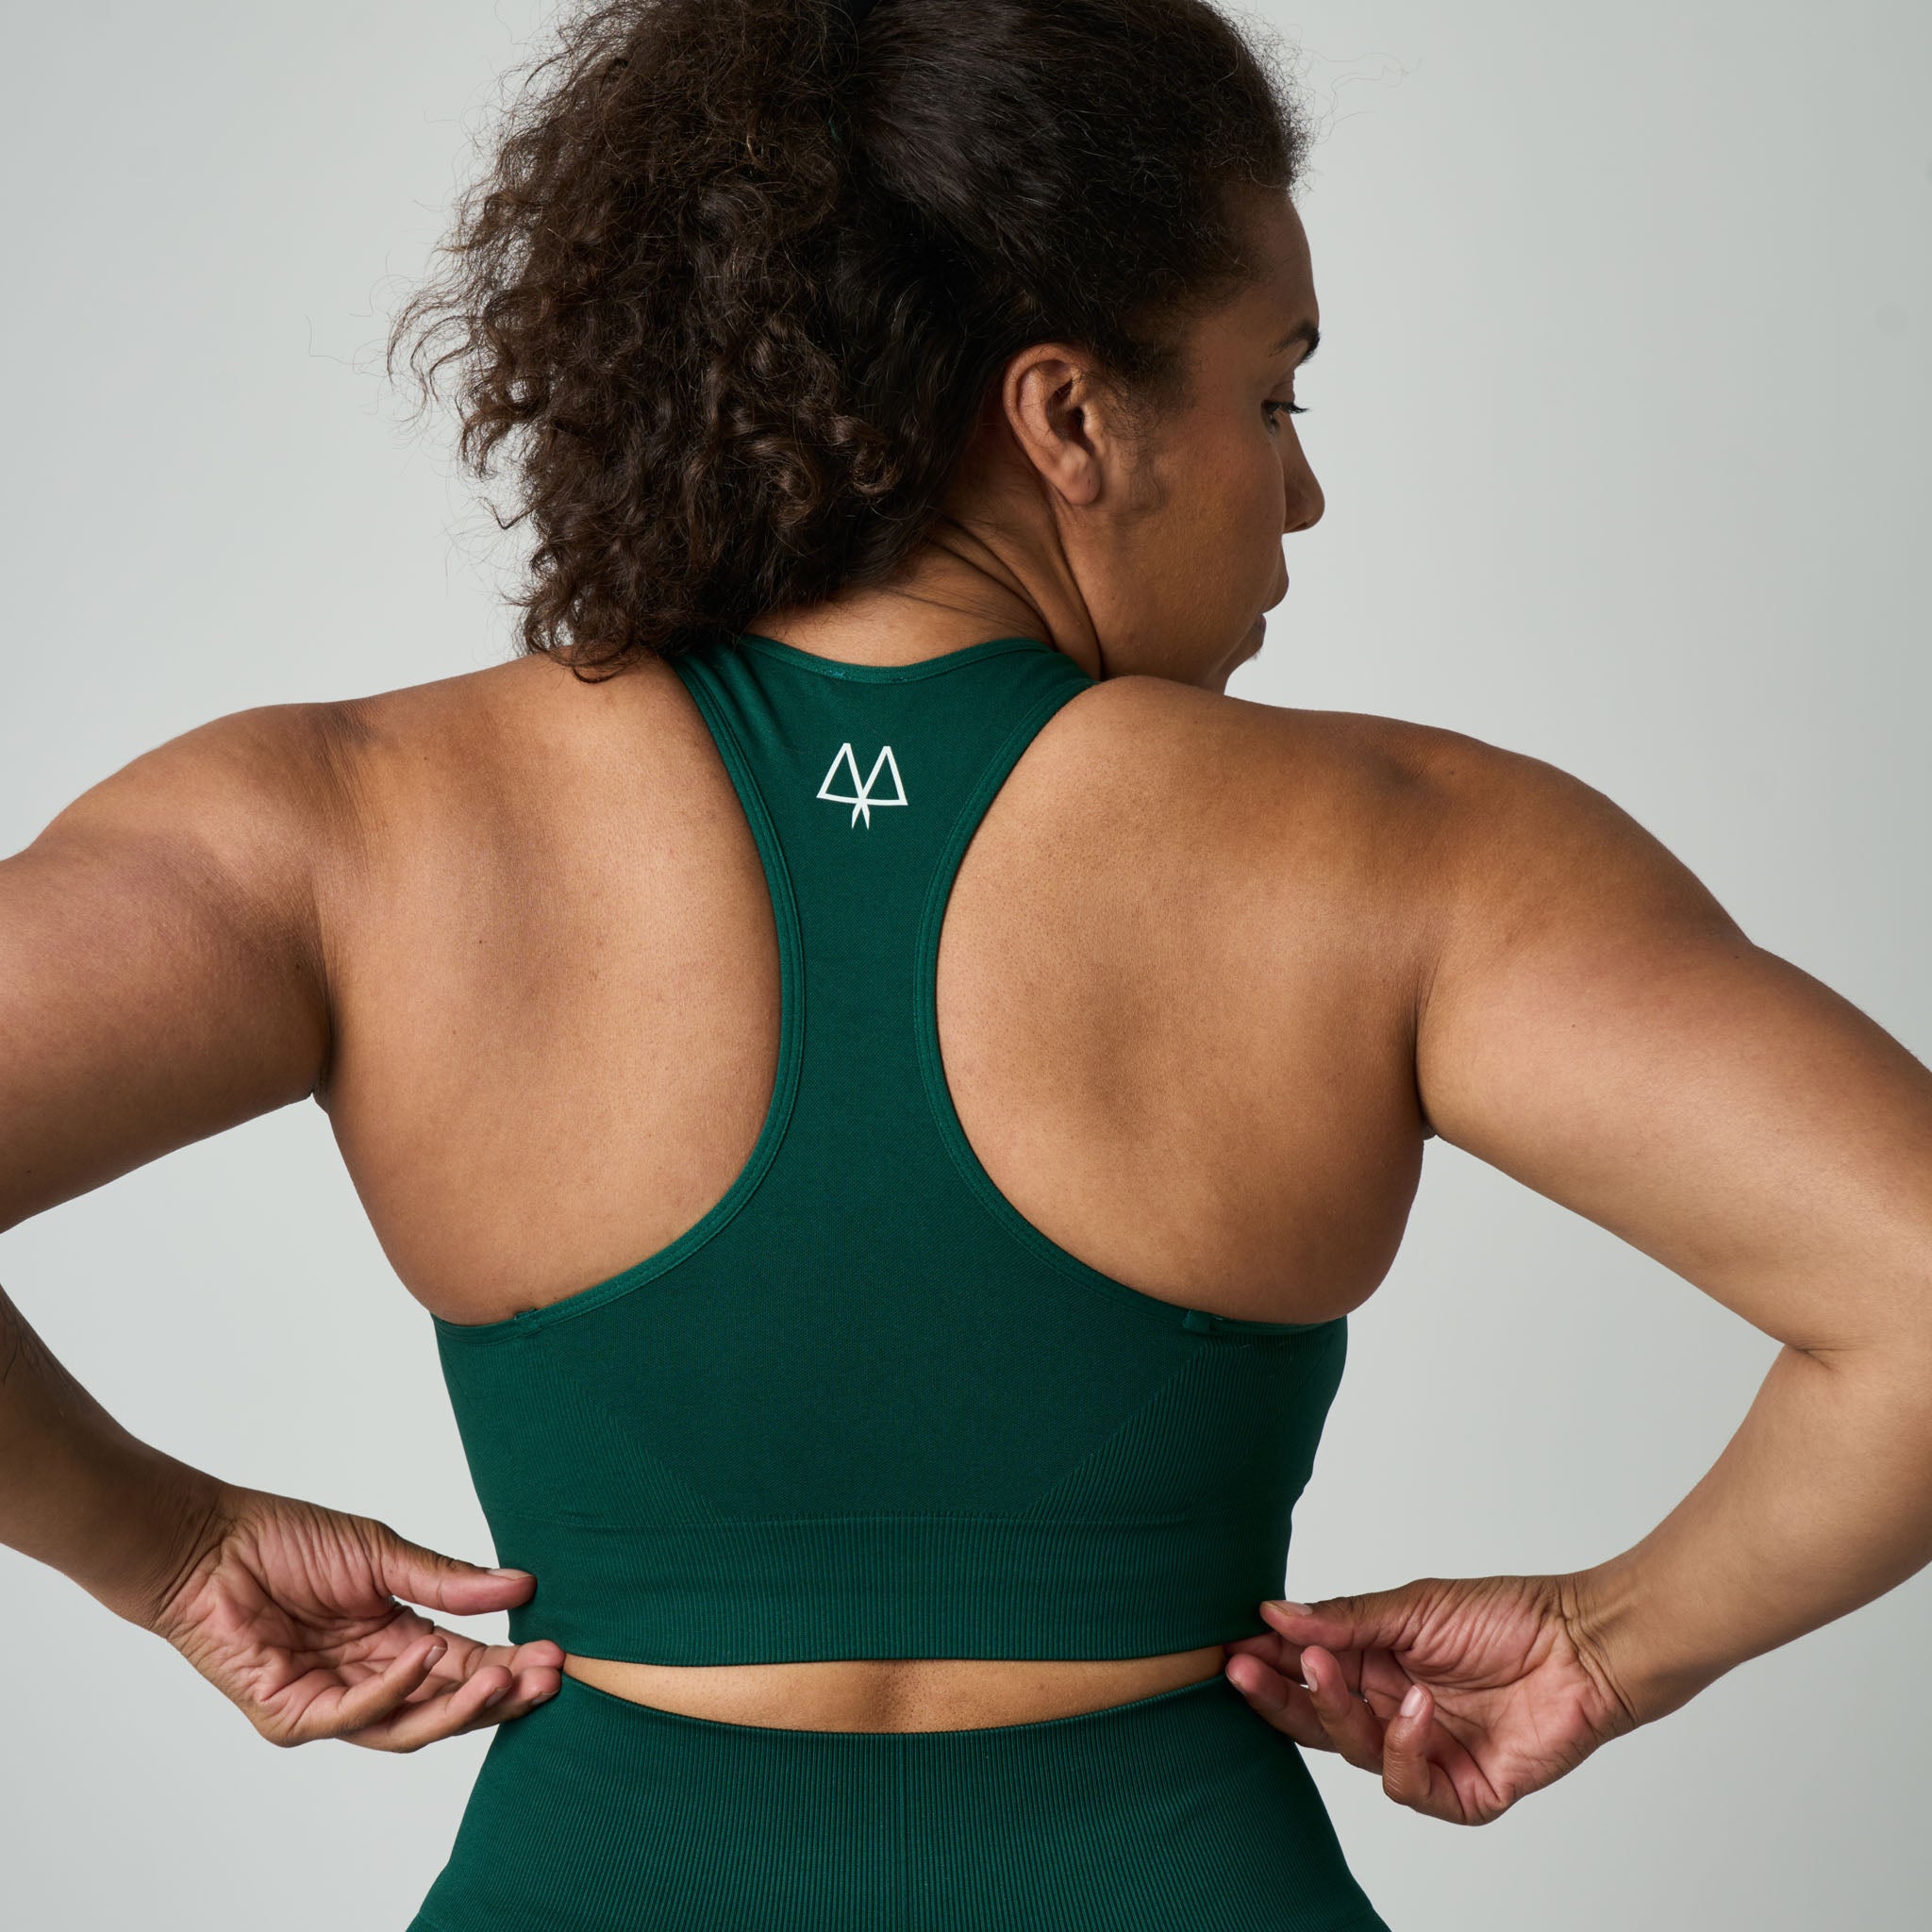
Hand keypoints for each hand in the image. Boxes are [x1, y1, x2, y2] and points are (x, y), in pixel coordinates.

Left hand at [141, 1481, 564, 1751]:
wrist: (210, 1544)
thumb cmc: (286, 1541)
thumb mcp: (383, 1555)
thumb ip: (448, 1581)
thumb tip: (523, 1585)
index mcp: (395, 1640)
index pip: (465, 1664)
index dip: (510, 1663)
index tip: (559, 1654)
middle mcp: (369, 1679)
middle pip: (446, 1704)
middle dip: (500, 1694)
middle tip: (548, 1675)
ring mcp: (331, 1703)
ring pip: (409, 1726)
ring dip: (460, 1705)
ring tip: (505, 1676)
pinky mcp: (292, 1716)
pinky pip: (354, 1716)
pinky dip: (395, 1691)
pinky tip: (427, 1654)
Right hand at [1224, 1572, 1637, 1824]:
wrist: (1582, 1645)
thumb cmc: (1507, 1616)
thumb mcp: (1412, 1606)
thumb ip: (1343, 1620)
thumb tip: (1273, 1613)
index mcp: (1375, 1666)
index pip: (1305, 1670)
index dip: (1266, 1661)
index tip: (1226, 1644)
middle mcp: (1392, 1711)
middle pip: (1316, 1719)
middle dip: (1275, 1695)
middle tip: (1239, 1669)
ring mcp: (1425, 1752)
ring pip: (1354, 1751)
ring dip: (1335, 1711)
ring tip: (1331, 1667)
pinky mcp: (1461, 1790)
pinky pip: (1409, 1786)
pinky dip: (1403, 1748)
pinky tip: (1417, 1708)